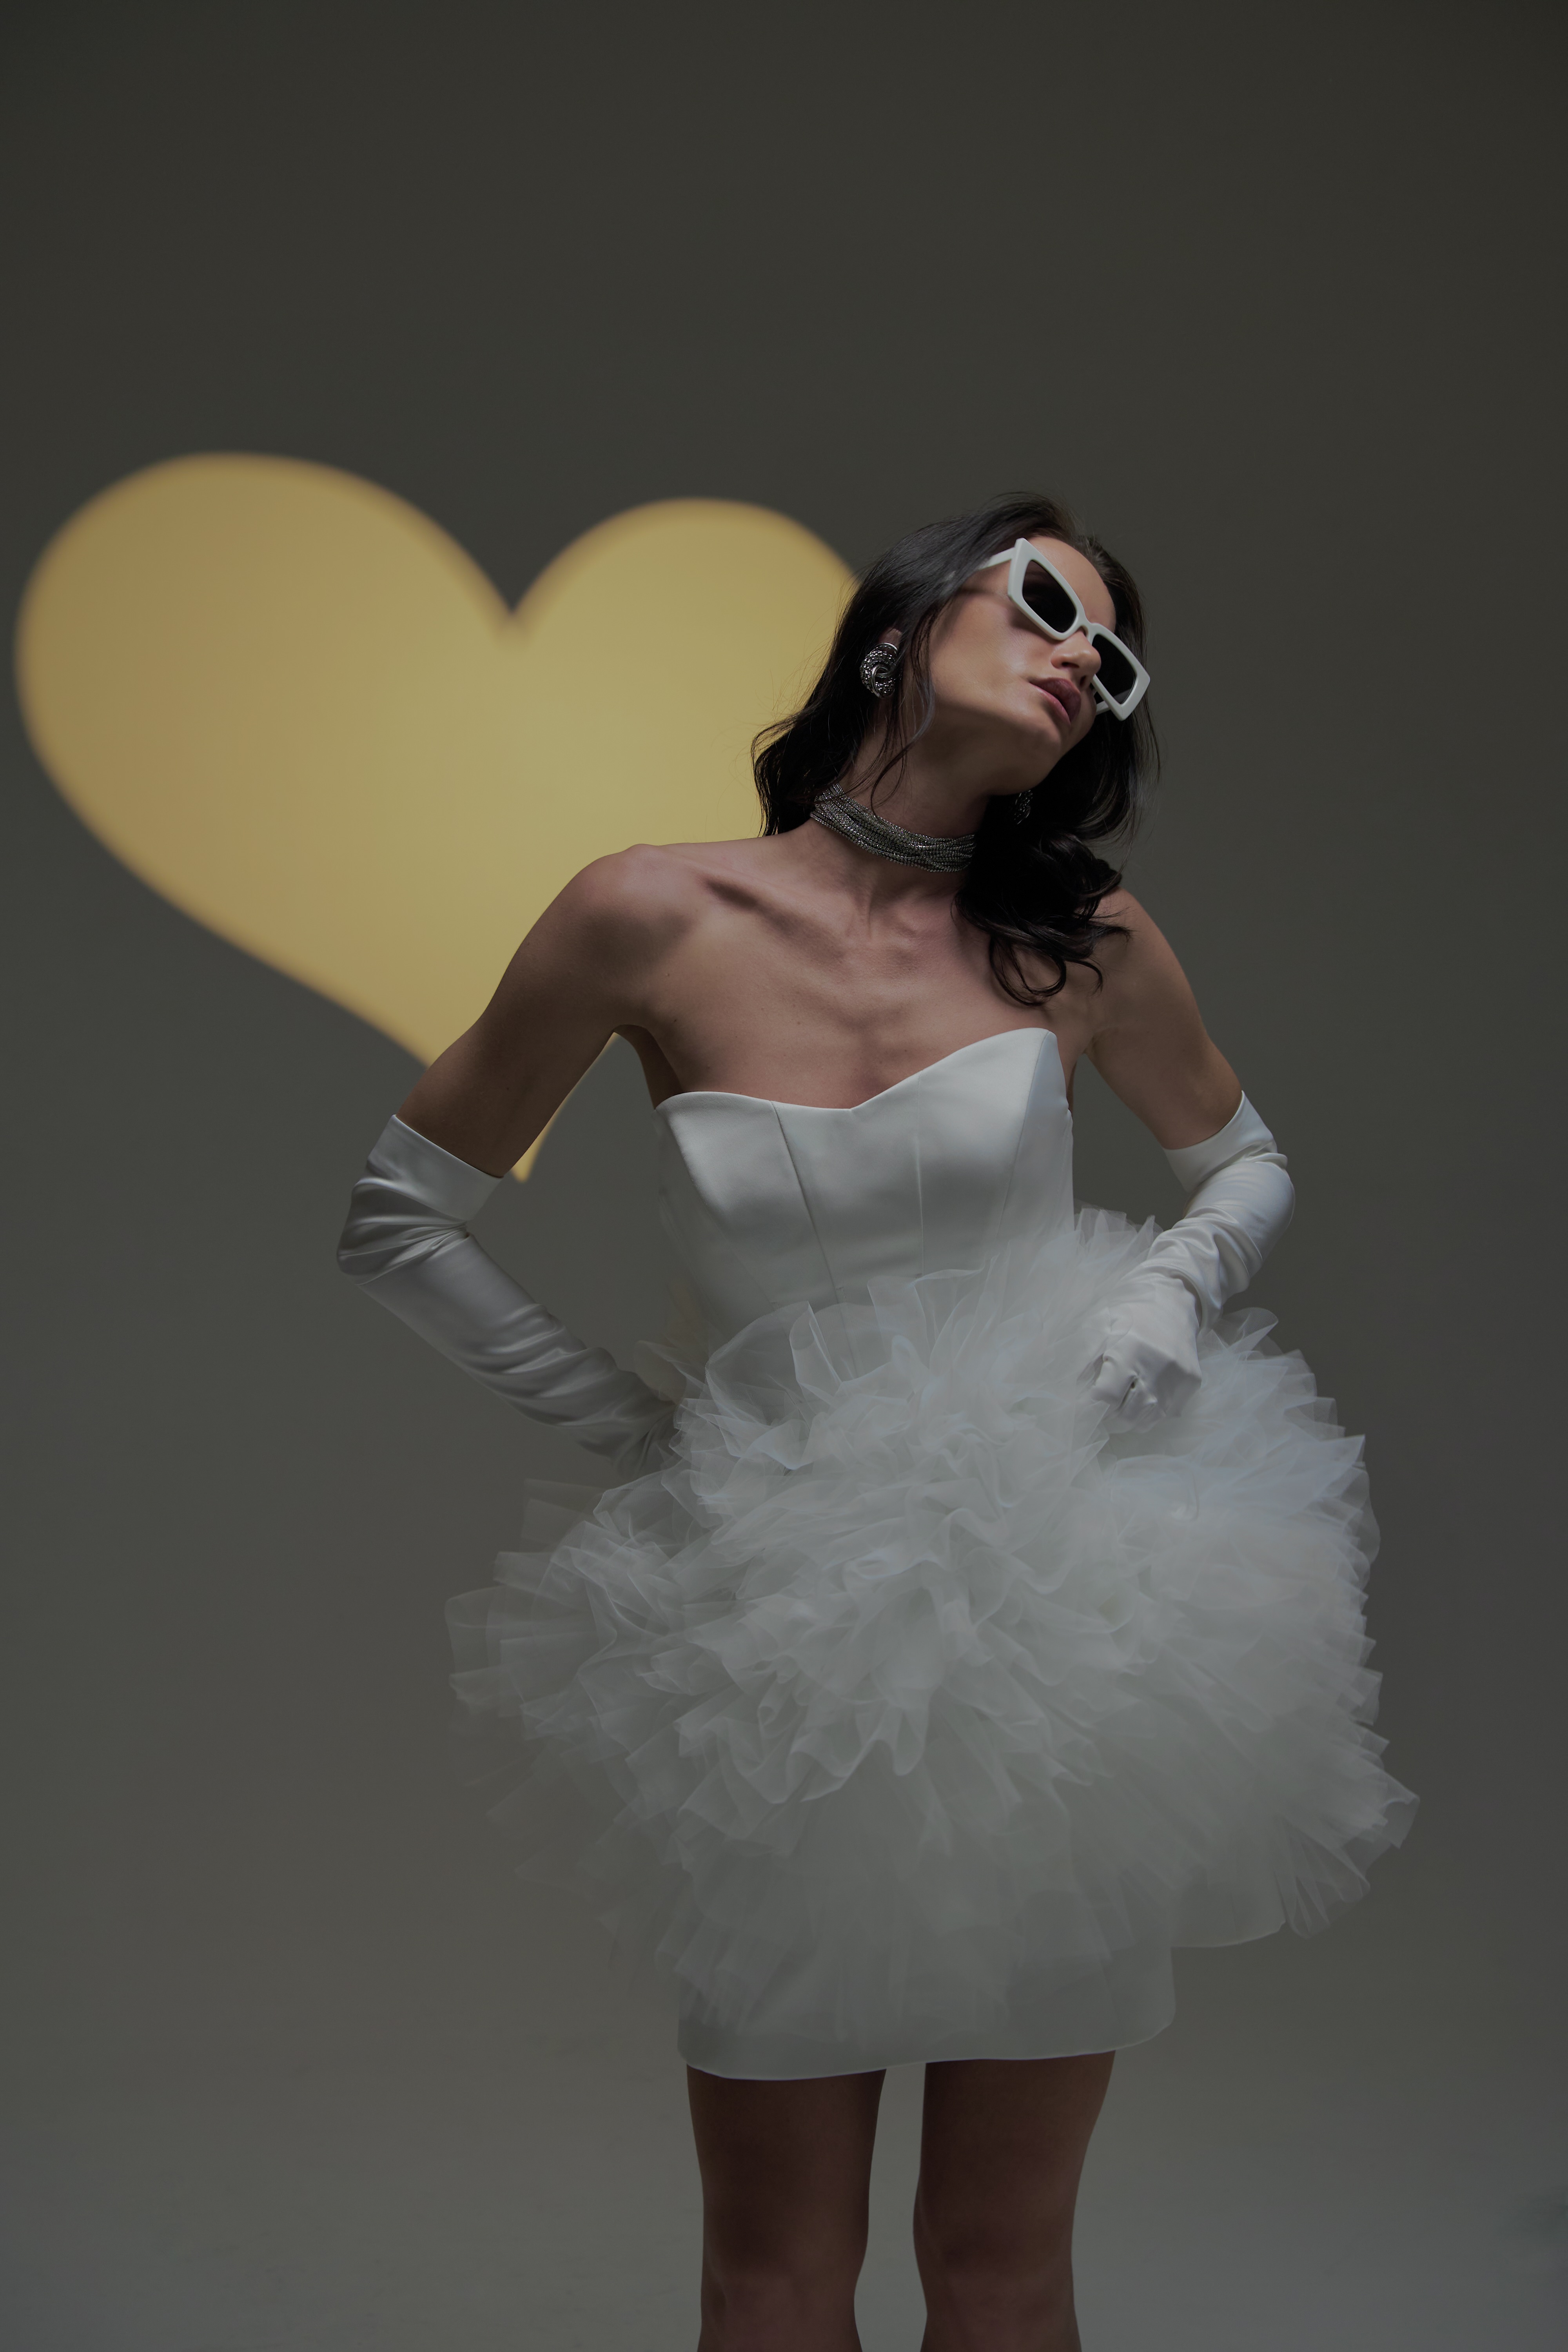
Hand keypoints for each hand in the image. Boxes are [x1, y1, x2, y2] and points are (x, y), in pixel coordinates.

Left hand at [1083, 1274, 1202, 1433]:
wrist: (1172, 1302)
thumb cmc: (1128, 1314)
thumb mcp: (1099, 1326)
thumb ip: (1084, 1359)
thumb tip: (1072, 1393)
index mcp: (1130, 1350)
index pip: (1107, 1397)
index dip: (1091, 1408)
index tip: (1082, 1407)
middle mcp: (1158, 1367)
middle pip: (1127, 1415)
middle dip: (1107, 1417)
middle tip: (1098, 1409)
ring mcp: (1178, 1378)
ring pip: (1146, 1420)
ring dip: (1127, 1419)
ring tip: (1118, 1405)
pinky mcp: (1191, 1383)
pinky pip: (1165, 1414)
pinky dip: (1147, 1414)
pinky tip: (1139, 1397)